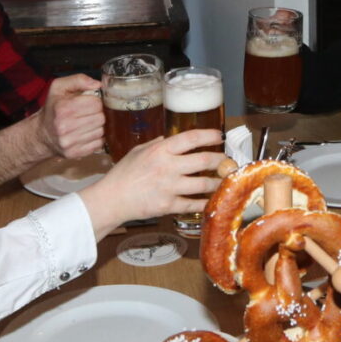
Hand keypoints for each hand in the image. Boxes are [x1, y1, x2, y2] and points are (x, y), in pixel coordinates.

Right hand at [38, 74, 102, 158]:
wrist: (42, 134)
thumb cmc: (53, 109)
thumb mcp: (59, 87)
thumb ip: (79, 80)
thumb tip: (98, 84)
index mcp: (63, 108)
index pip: (96, 103)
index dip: (95, 101)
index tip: (88, 102)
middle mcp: (64, 126)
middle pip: (100, 118)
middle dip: (97, 113)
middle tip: (88, 113)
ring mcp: (69, 142)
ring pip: (101, 131)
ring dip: (97, 126)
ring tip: (87, 123)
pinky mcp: (74, 153)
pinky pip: (98, 144)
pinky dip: (96, 138)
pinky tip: (86, 133)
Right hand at [80, 128, 223, 235]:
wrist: (112, 199)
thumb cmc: (123, 174)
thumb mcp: (138, 151)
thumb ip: (157, 144)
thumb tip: (172, 138)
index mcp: (160, 150)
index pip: (191, 138)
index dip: (209, 135)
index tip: (219, 136)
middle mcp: (167, 167)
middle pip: (204, 161)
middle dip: (221, 160)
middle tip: (227, 160)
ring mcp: (169, 187)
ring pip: (203, 184)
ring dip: (218, 182)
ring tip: (226, 180)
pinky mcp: (169, 206)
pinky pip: (194, 204)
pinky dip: (206, 202)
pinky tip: (213, 199)